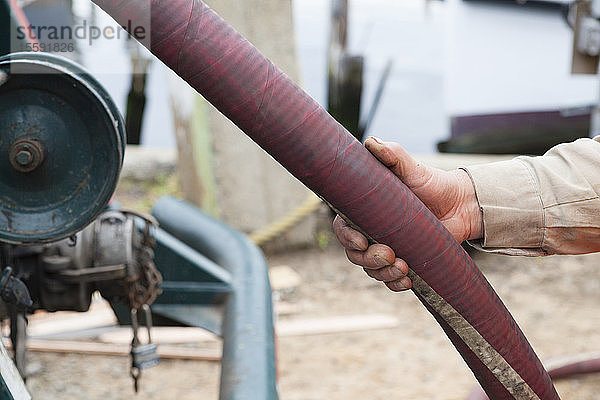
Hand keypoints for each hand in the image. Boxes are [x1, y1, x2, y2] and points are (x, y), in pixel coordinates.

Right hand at [333, 137, 482, 291]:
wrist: (461, 205)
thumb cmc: (432, 183)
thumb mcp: (411, 169)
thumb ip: (392, 155)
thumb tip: (371, 142)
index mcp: (365, 210)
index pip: (343, 226)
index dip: (346, 236)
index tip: (361, 240)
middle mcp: (371, 231)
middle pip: (354, 253)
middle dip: (368, 259)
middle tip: (390, 254)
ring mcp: (386, 248)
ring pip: (370, 269)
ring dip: (382, 273)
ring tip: (403, 267)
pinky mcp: (403, 262)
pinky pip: (389, 281)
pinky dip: (395, 285)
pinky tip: (407, 281)